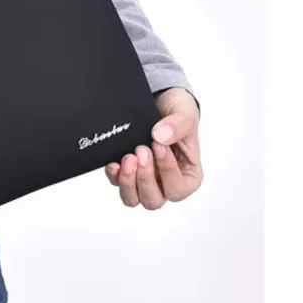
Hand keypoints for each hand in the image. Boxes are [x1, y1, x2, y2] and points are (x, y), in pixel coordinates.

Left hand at [105, 88, 202, 208]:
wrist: (161, 102)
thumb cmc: (178, 115)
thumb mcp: (186, 116)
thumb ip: (178, 126)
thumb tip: (160, 136)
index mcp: (188, 177)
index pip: (177, 190)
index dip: (167, 171)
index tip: (160, 146)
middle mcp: (165, 183)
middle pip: (153, 200)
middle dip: (145, 178)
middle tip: (142, 150)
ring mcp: (144, 180)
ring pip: (132, 199)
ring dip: (128, 181)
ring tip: (128, 157)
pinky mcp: (127, 172)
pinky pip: (116, 183)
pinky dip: (114, 175)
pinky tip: (114, 161)